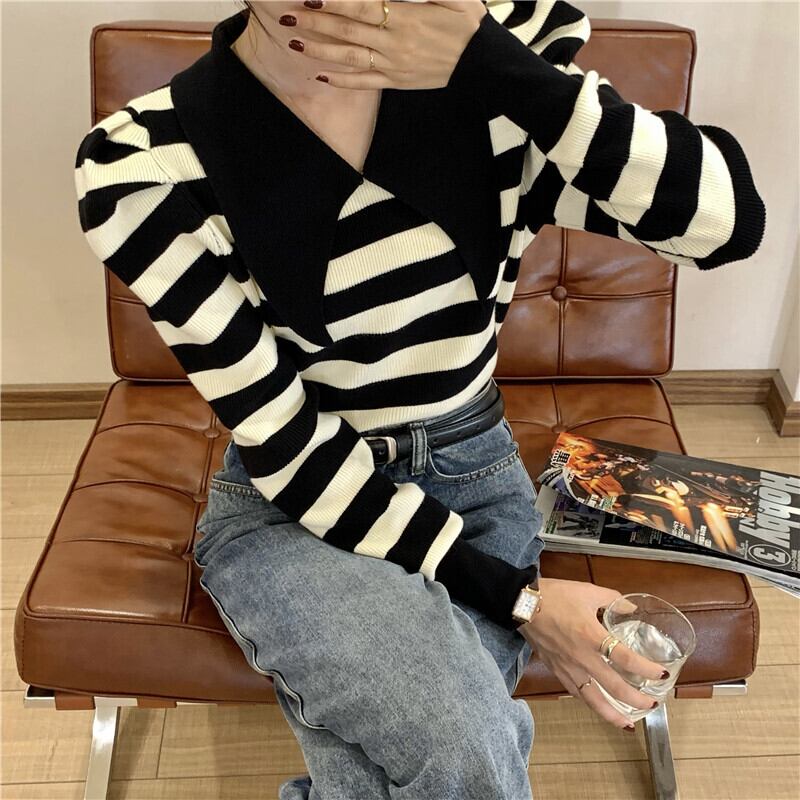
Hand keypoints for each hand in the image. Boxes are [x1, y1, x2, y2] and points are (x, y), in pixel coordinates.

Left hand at [280, 0, 487, 88]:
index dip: (334, 1)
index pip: (362, 6)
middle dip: (315, 21)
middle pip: (348, 30)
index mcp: (406, 17)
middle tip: (288, 14)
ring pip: (350, 58)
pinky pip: (364, 83)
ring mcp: (394, 66)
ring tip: (295, 41)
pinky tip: (321, 75)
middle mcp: (395, 43)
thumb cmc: (468, 24)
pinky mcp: (397, 82)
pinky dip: (342, 81)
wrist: (483, 64)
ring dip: (321, 50)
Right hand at [518, 578, 668, 730]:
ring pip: (594, 700)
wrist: (523, 604)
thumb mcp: (588, 591)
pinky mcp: (557, 671)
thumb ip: (613, 599)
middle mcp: (583, 657)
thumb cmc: (555, 596)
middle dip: (638, 700)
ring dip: (613, 714)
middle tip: (652, 704)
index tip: (661, 674)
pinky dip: (591, 704)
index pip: (626, 659)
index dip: (647, 670)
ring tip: (627, 723)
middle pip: (615, 687)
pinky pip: (577, 694)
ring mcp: (569, 668)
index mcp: (592, 636)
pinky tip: (599, 707)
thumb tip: (631, 608)